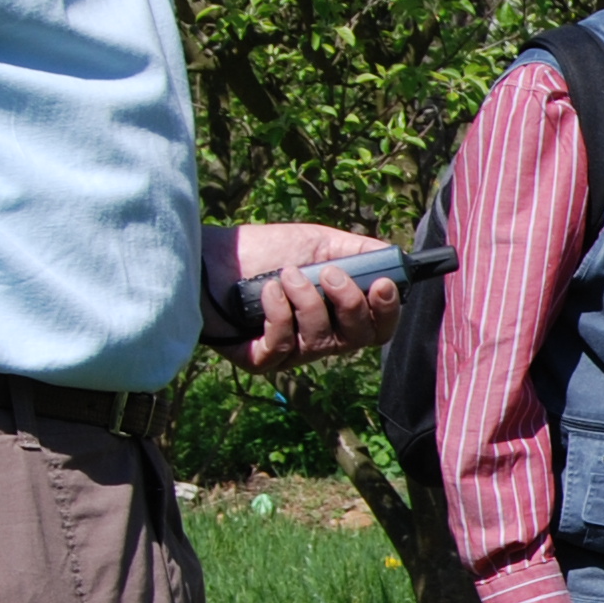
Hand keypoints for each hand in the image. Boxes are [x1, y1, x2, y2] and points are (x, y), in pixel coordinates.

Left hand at [208, 223, 404, 372]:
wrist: (208, 257)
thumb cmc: (263, 251)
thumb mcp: (318, 242)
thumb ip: (358, 251)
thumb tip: (395, 258)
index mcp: (339, 313)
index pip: (378, 328)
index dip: (387, 312)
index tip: (382, 284)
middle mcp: (321, 338)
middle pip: (358, 340)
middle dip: (349, 304)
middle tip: (328, 273)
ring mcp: (292, 352)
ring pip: (321, 342)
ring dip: (306, 301)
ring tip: (286, 274)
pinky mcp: (261, 360)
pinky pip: (284, 347)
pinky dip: (279, 316)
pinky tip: (268, 292)